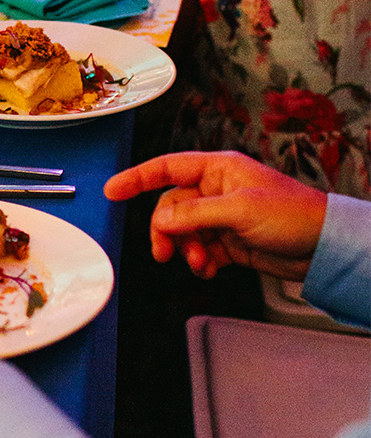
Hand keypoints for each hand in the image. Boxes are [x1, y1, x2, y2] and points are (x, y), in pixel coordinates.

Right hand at [104, 151, 327, 280]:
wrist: (325, 246)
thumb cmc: (291, 214)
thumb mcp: (239, 209)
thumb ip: (194, 214)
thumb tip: (160, 221)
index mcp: (216, 169)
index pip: (166, 168)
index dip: (136, 178)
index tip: (112, 190)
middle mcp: (215, 190)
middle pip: (171, 207)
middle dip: (165, 231)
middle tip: (164, 253)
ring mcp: (220, 216)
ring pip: (183, 231)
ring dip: (184, 249)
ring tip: (196, 264)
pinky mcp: (228, 241)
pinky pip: (199, 249)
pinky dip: (199, 261)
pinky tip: (208, 269)